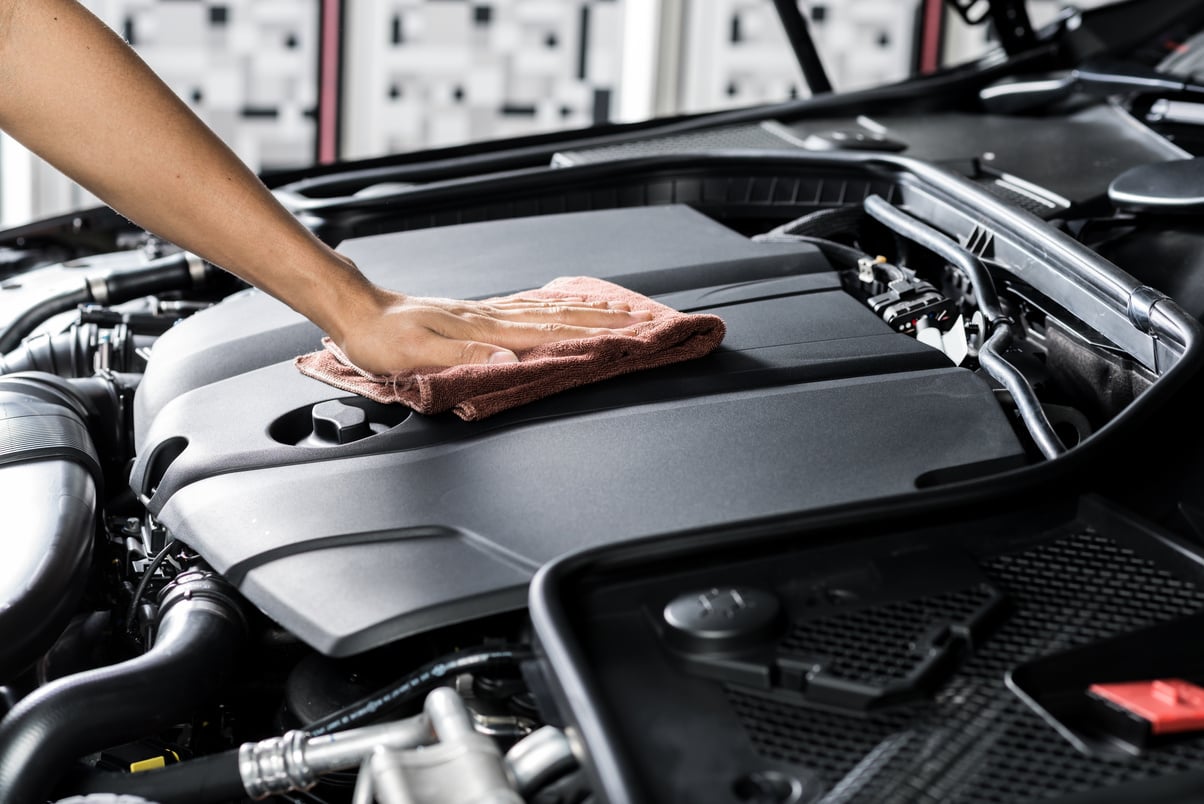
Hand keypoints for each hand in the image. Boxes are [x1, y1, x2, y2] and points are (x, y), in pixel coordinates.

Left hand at [333, 287, 652, 374]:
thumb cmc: (382, 339)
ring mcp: (487, 313)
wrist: (357, 311)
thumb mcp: (417, 355)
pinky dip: (560, 303)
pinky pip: (531, 306)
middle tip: (645, 320)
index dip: (595, 334)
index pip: (552, 332)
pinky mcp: (478, 314)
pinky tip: (568, 302)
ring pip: (551, 309)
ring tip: (622, 309)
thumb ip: (465, 357)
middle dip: (607, 319)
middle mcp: (492, 317)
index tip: (631, 334)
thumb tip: (510, 362)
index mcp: (485, 329)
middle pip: (563, 316)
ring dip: (590, 309)